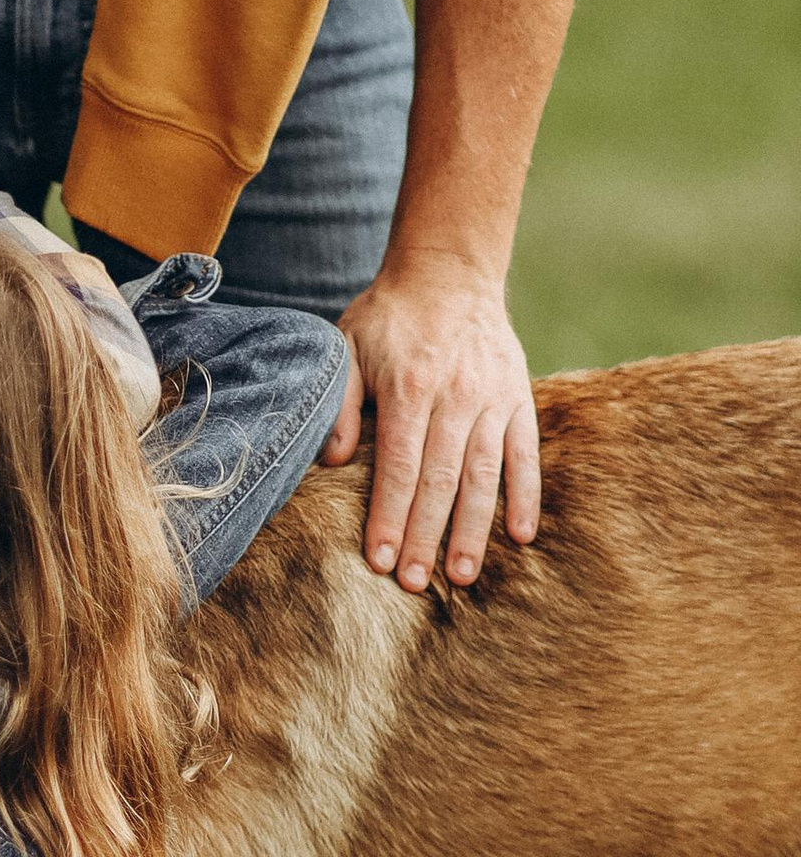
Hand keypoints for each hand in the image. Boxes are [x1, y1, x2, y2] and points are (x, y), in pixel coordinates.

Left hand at [323, 257, 540, 590]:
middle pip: (440, 481)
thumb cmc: (388, 317)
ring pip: (484, 476)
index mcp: (410, 388)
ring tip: (463, 576)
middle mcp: (456, 397)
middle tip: (414, 583)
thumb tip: (330, 462)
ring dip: (473, 530)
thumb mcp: (347, 348)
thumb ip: (340, 404)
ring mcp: (493, 399)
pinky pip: (526, 455)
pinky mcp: (518, 399)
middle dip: (425, 536)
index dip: (388, 515)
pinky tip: (521, 535)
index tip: (378, 559)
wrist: (449, 273)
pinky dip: (525, 495)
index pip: (398, 466)